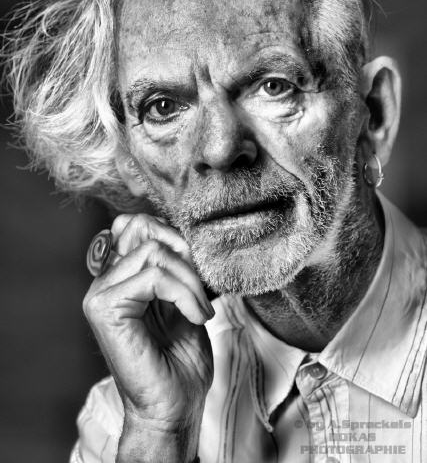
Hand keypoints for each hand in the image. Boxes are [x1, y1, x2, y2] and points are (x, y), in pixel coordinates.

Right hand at [83, 213, 214, 461]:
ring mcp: (100, 293)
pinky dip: (185, 294)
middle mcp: (104, 280)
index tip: (194, 266)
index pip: (136, 224)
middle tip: (201, 286)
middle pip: (142, 228)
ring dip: (190, 281)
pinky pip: (154, 276)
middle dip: (183, 252)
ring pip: (153, 252)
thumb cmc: (180, 358)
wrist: (174, 405)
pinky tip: (195, 317)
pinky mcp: (104, 308)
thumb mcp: (183, 298)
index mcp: (120, 276)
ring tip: (200, 309)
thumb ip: (174, 264)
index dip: (170, 234)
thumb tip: (182, 233)